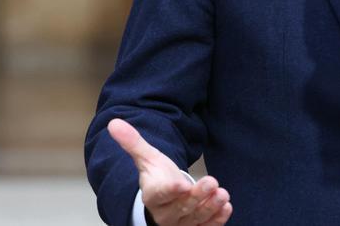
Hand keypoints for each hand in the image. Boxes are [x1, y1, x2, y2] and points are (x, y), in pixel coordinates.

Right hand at [108, 118, 232, 224]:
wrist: (163, 199)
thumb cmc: (156, 176)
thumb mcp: (146, 158)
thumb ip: (133, 142)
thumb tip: (114, 123)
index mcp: (152, 195)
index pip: (160, 194)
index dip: (171, 191)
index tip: (182, 185)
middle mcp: (165, 214)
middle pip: (182, 207)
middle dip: (198, 196)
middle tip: (212, 182)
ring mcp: (180, 224)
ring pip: (196, 218)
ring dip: (210, 207)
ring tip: (223, 193)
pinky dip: (217, 220)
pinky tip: (226, 207)